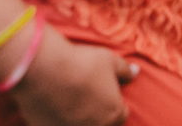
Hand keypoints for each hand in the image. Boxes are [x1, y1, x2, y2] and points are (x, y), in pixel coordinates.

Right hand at [11, 27, 137, 125]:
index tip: (106, 95)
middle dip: (97, 115)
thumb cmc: (83, 64)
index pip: (120, 115)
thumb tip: (136, 72)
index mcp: (113, 113)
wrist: (45, 70)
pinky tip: (53, 107)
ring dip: (77, 119)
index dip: (115, 104)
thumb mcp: (110, 61)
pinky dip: (57, 120)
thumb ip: (125, 70)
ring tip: (69, 103)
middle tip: (87, 98)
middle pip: (101, 124)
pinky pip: (57, 125)